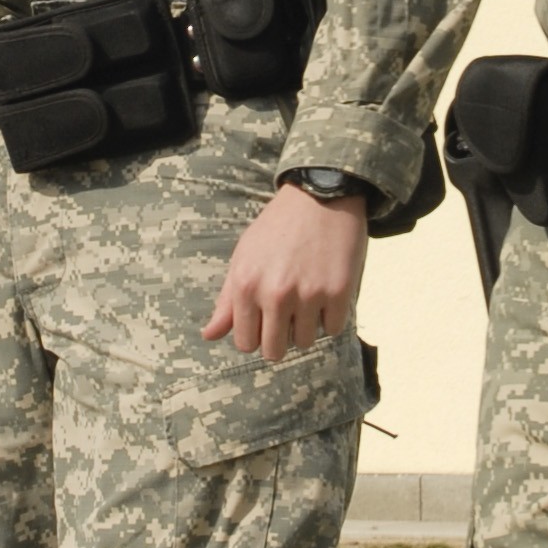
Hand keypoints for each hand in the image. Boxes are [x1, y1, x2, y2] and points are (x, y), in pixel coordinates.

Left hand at [203, 186, 368, 366]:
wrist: (320, 196)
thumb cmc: (276, 228)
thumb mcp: (243, 258)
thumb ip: (227, 301)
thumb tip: (208, 336)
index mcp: (245, 285)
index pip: (245, 343)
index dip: (255, 336)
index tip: (264, 322)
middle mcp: (275, 293)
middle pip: (274, 351)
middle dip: (279, 339)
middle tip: (287, 316)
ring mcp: (308, 294)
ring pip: (305, 341)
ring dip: (307, 325)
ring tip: (307, 295)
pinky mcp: (338, 292)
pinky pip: (332, 328)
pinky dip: (330, 316)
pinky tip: (325, 290)